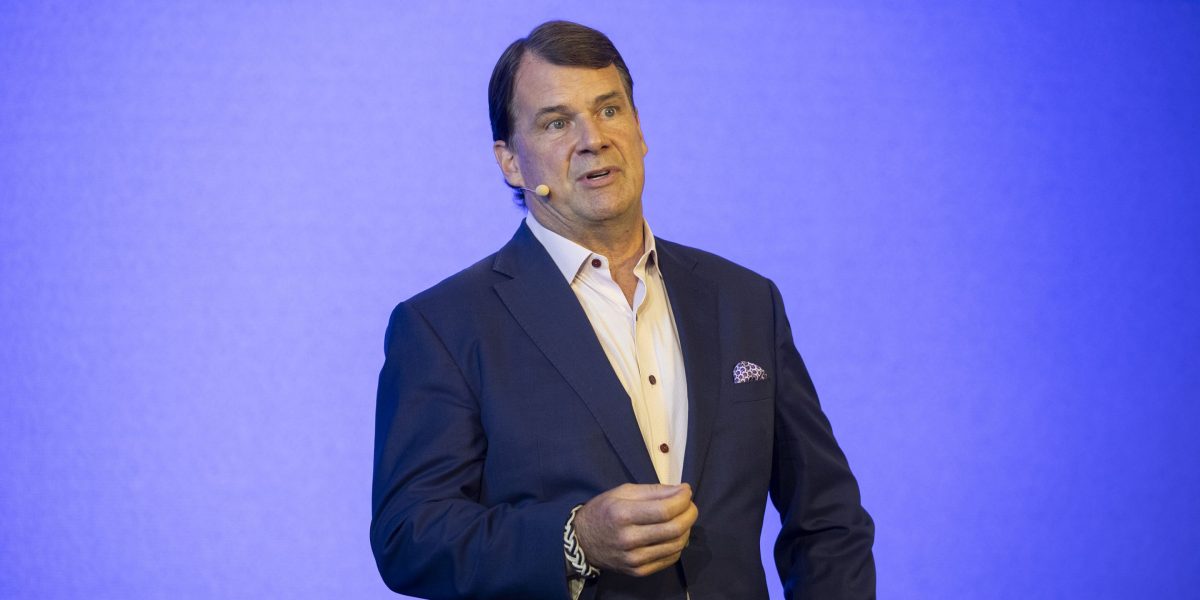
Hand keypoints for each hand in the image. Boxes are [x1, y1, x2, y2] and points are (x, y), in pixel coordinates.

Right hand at [572, 483, 697, 576]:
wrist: (582, 542)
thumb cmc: (604, 510)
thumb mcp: (623, 492)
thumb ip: (654, 491)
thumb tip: (683, 490)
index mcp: (622, 514)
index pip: (665, 510)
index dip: (683, 500)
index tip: (686, 491)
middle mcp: (628, 539)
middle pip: (674, 529)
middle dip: (690, 514)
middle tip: (690, 505)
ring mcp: (634, 559)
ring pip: (676, 545)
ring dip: (687, 529)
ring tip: (682, 518)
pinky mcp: (638, 571)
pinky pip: (670, 559)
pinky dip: (678, 544)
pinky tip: (673, 534)